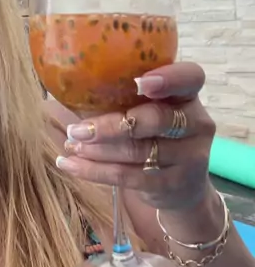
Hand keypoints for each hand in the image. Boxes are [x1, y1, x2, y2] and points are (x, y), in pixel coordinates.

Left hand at [56, 62, 215, 211]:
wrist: (183, 188)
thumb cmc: (155, 137)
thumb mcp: (149, 112)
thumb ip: (122, 98)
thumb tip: (69, 85)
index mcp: (188, 95)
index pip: (190, 78)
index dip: (169, 78)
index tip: (139, 82)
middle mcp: (196, 124)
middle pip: (157, 119)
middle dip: (111, 125)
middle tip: (76, 129)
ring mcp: (189, 156)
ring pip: (138, 150)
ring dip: (97, 149)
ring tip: (71, 145)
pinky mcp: (173, 183)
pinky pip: (129, 177)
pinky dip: (94, 171)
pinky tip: (69, 164)